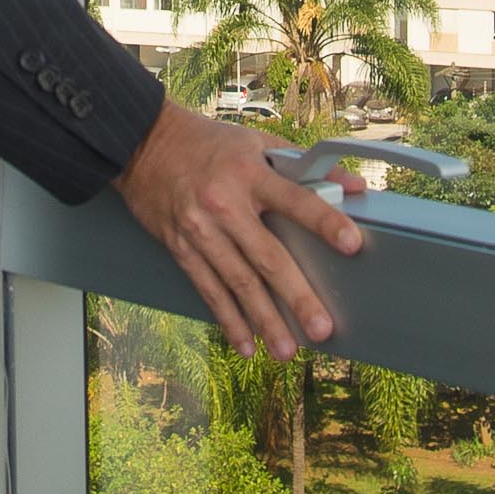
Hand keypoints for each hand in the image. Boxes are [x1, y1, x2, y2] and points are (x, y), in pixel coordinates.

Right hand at [113, 101, 364, 357]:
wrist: (140, 144)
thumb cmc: (206, 143)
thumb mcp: (256, 142)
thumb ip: (303, 165)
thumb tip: (354, 185)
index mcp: (250, 173)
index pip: (295, 200)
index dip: (325, 221)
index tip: (353, 245)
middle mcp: (225, 204)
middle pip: (267, 257)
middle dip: (296, 296)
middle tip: (321, 328)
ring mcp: (200, 230)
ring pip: (238, 283)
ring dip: (264, 320)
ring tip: (287, 350)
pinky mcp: (180, 248)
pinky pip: (208, 290)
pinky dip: (228, 320)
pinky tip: (245, 344)